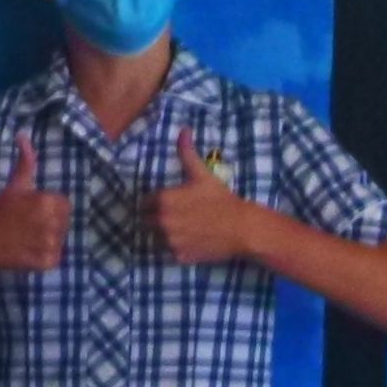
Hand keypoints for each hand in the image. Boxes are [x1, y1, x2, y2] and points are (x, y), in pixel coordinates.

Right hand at [0, 132, 69, 272]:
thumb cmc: (0, 210)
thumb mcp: (16, 184)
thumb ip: (26, 161)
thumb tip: (23, 134)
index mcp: (48, 203)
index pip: (64, 204)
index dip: (50, 207)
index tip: (34, 211)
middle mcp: (52, 223)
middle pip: (64, 222)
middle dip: (51, 223)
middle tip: (30, 225)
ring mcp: (50, 244)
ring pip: (60, 240)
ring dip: (48, 239)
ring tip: (29, 237)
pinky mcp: (47, 262)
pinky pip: (55, 258)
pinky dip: (45, 256)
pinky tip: (29, 250)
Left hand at [150, 129, 258, 265]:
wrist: (241, 228)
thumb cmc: (221, 199)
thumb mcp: (202, 174)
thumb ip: (187, 153)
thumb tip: (183, 130)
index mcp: (164, 201)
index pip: (145, 202)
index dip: (154, 201)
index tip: (165, 202)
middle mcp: (162, 223)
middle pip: (147, 221)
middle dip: (156, 218)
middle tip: (176, 215)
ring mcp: (170, 242)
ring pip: (157, 238)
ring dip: (164, 234)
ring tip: (184, 228)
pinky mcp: (179, 256)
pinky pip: (171, 252)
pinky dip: (178, 247)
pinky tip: (192, 239)